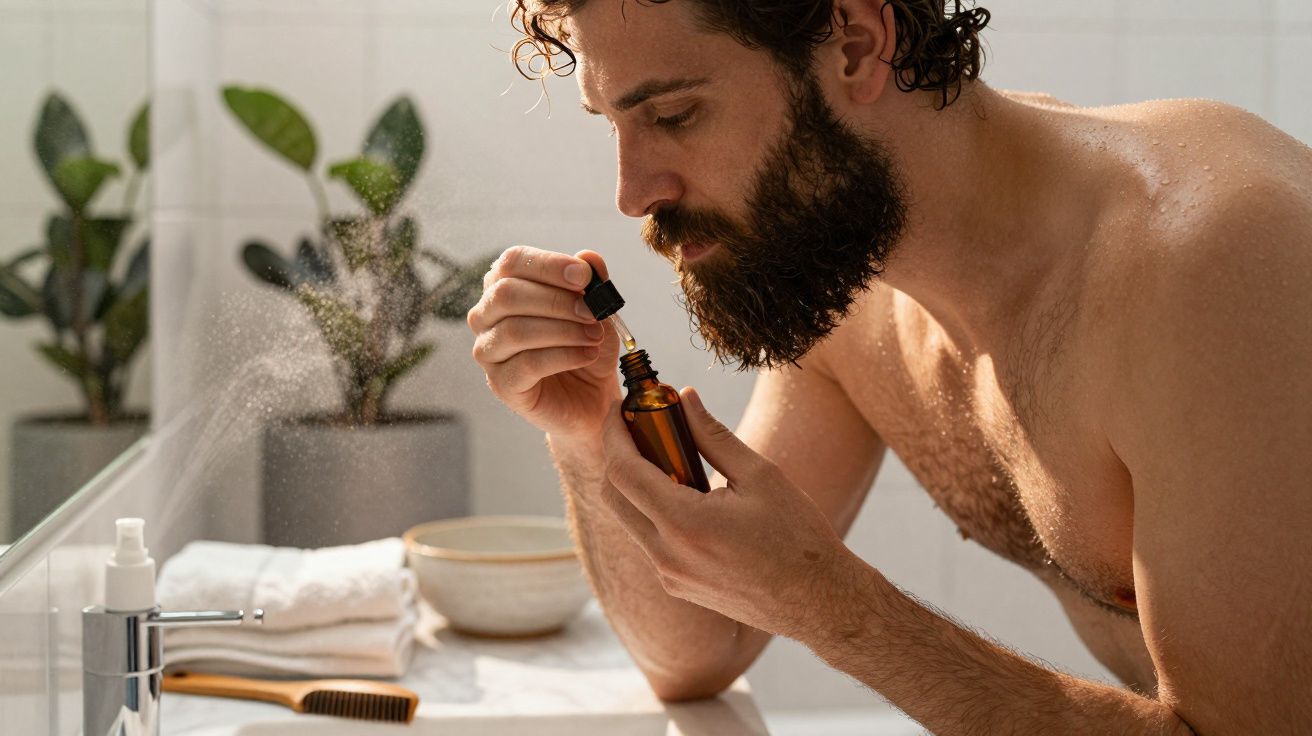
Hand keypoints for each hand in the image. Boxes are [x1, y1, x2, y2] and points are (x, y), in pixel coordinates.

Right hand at [468, 246, 620, 439]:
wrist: (592, 396)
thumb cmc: (586, 344)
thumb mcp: (597, 308)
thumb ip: (592, 281)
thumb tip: (588, 258)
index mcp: (504, 286)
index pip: (511, 262)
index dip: (547, 265)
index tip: (583, 276)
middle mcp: (486, 316)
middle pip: (506, 294)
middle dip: (556, 301)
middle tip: (592, 312)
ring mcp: (489, 352)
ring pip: (515, 331)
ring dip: (563, 330)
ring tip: (594, 336)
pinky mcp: (501, 385)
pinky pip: (526, 364)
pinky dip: (563, 356)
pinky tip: (586, 355)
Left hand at [600, 386, 853, 637]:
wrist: (818, 602)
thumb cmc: (797, 536)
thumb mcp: (760, 476)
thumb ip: (713, 435)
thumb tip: (684, 397)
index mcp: (684, 524)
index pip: (623, 470)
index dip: (615, 433)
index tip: (621, 407)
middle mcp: (666, 554)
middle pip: (613, 495)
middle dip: (618, 454)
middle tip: (640, 426)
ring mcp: (669, 575)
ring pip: (628, 519)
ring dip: (635, 483)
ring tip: (667, 455)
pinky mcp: (677, 586)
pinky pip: (648, 540)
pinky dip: (653, 510)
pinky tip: (684, 492)